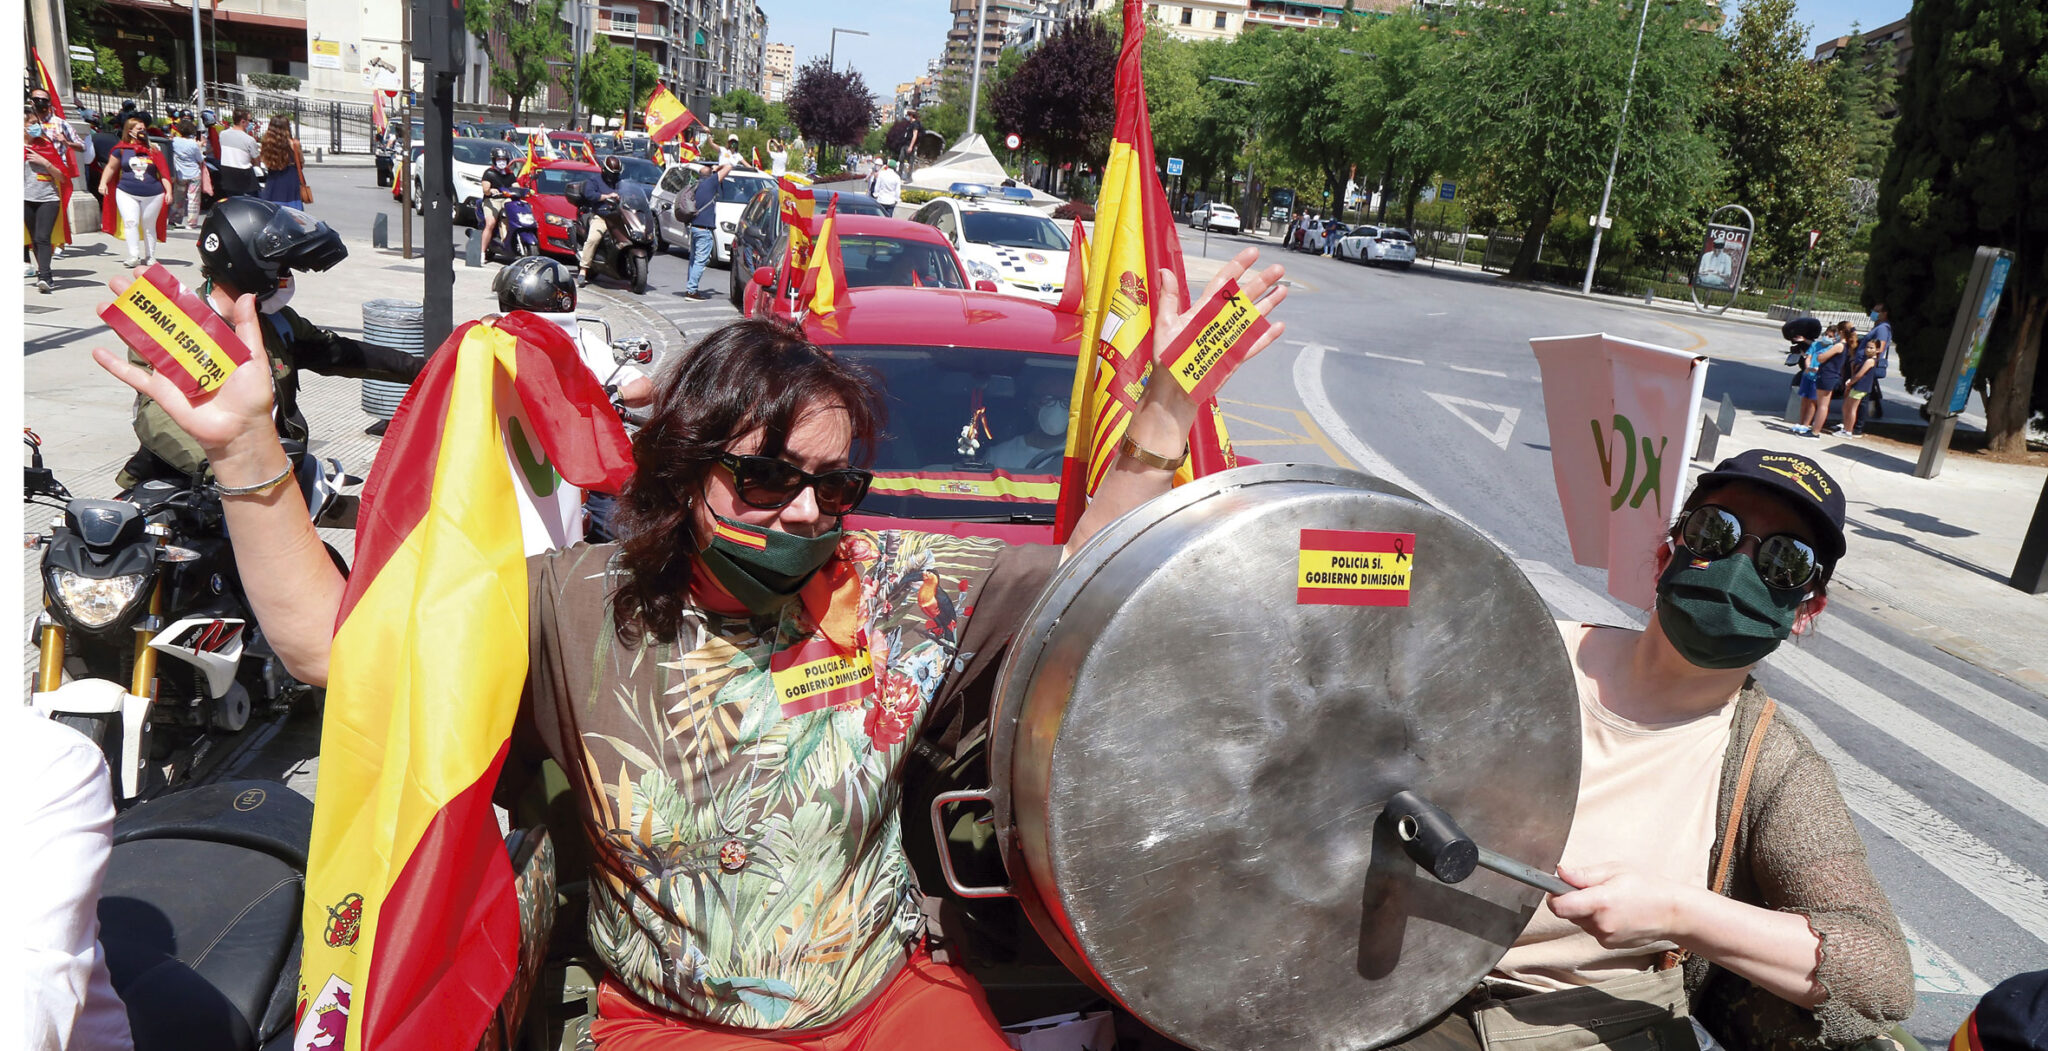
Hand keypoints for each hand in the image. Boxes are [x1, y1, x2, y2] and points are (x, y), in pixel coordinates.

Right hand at [91, 278, 279, 476]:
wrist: (240, 429)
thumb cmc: (250, 395)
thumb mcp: (252, 356)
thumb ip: (246, 327)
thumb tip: (247, 296)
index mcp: (206, 339)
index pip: (182, 308)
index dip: (164, 289)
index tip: (147, 272)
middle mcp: (185, 350)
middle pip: (156, 319)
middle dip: (137, 299)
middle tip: (118, 281)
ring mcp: (170, 369)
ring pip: (141, 341)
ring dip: (122, 323)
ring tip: (104, 304)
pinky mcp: (160, 389)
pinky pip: (133, 376)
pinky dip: (115, 366)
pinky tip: (98, 353)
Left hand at [1139, 245, 1288, 422]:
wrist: (1173, 388)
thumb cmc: (1166, 358)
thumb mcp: (1165, 323)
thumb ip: (1169, 298)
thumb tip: (1165, 270)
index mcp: (1202, 310)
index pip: (1223, 282)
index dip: (1238, 266)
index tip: (1253, 253)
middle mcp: (1218, 320)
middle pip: (1244, 296)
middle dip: (1261, 281)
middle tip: (1279, 268)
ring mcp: (1228, 338)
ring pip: (1252, 316)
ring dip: (1268, 303)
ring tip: (1284, 289)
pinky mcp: (1234, 356)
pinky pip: (1253, 344)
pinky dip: (1266, 336)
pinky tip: (1279, 326)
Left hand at [1548, 862, 1701, 950]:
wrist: (1672, 913)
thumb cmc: (1646, 887)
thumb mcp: (1615, 871)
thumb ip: (1584, 875)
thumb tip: (1560, 873)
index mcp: (1600, 903)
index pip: (1559, 907)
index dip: (1553, 896)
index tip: (1558, 888)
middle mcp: (1600, 924)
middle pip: (1568, 913)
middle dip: (1574, 901)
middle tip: (1595, 889)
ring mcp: (1605, 937)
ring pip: (1580, 922)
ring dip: (1587, 911)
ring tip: (1610, 900)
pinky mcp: (1609, 945)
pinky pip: (1592, 930)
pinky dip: (1597, 921)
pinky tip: (1616, 913)